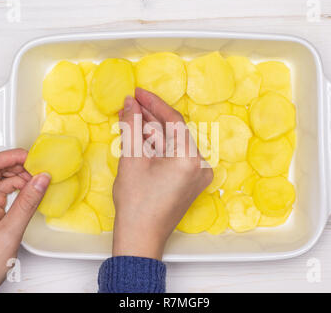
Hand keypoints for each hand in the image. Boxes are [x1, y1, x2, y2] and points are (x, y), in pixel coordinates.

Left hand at [0, 149, 50, 292]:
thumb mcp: (8, 233)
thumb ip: (27, 204)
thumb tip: (41, 180)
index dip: (11, 157)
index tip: (31, 156)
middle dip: (17, 168)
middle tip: (39, 170)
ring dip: (18, 181)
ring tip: (37, 183)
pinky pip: (0, 197)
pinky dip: (16, 194)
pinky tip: (29, 194)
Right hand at [112, 88, 212, 259]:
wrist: (140, 237)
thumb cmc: (136, 203)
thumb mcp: (131, 158)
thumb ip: (132, 126)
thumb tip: (130, 103)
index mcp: (190, 158)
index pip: (173, 120)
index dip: (153, 103)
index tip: (137, 92)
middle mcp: (200, 165)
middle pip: (173, 131)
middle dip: (150, 118)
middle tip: (130, 105)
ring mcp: (198, 175)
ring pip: (173, 143)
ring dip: (152, 132)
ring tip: (131, 120)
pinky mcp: (191, 182)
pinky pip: (175, 156)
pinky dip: (159, 147)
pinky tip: (141, 138)